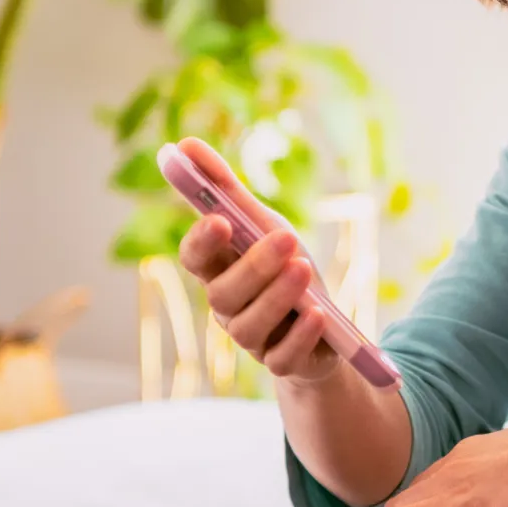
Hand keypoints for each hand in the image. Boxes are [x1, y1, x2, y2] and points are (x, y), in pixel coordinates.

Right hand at [175, 137, 339, 384]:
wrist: (324, 326)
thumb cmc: (284, 267)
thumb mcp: (264, 224)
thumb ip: (226, 190)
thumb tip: (184, 144)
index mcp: (219, 270)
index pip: (194, 259)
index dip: (201, 242)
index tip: (217, 219)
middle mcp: (228, 308)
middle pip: (223, 293)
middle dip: (254, 265)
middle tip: (286, 237)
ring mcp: (254, 338)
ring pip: (249, 325)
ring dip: (277, 296)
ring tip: (304, 269)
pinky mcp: (284, 362)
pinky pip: (283, 356)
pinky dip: (301, 335)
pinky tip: (318, 314)